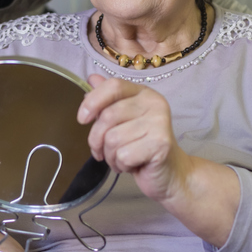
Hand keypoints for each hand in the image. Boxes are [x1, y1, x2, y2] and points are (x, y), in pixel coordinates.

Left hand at [78, 74, 189, 202]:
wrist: (169, 172)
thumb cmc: (141, 146)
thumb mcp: (121, 121)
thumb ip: (107, 101)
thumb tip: (92, 79)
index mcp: (143, 93)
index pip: (113, 86)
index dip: (92, 101)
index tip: (82, 119)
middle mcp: (154, 103)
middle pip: (108, 116)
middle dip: (97, 139)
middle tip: (103, 151)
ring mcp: (160, 123)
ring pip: (113, 139)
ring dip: (110, 156)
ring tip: (122, 159)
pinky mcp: (161, 144)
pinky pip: (123, 155)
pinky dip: (121, 165)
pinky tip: (132, 165)